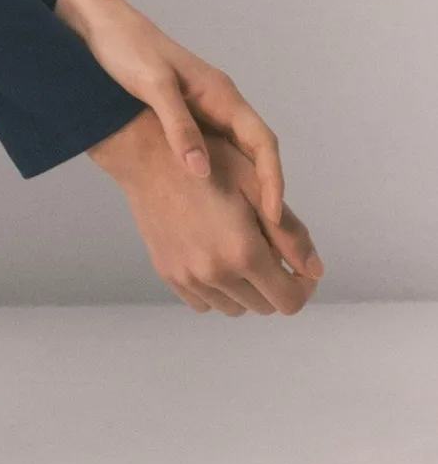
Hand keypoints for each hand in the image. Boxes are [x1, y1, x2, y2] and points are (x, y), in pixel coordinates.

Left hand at [56, 0, 289, 233]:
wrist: (98, 25)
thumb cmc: (126, 48)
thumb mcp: (152, 85)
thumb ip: (178, 125)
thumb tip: (201, 172)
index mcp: (220, 94)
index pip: (263, 142)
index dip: (272, 179)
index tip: (273, 215)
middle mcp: (218, 104)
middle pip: (255, 153)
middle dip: (265, 191)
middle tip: (267, 235)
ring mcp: (200, 111)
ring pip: (233, 156)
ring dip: (241, 188)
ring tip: (242, 228)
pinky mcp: (179, 118)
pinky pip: (207, 153)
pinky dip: (213, 179)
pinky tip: (203, 203)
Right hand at [97, 110, 322, 314]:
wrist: (148, 156)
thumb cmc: (208, 160)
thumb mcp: (256, 186)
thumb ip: (290, 232)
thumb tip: (315, 271)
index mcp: (243, 252)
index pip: (290, 301)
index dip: (302, 288)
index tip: (298, 267)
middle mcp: (216, 274)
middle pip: (264, 307)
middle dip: (276, 284)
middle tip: (268, 250)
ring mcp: (189, 278)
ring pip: (235, 308)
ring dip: (246, 289)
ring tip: (239, 251)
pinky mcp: (169, 275)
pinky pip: (204, 302)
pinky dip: (217, 289)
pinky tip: (214, 256)